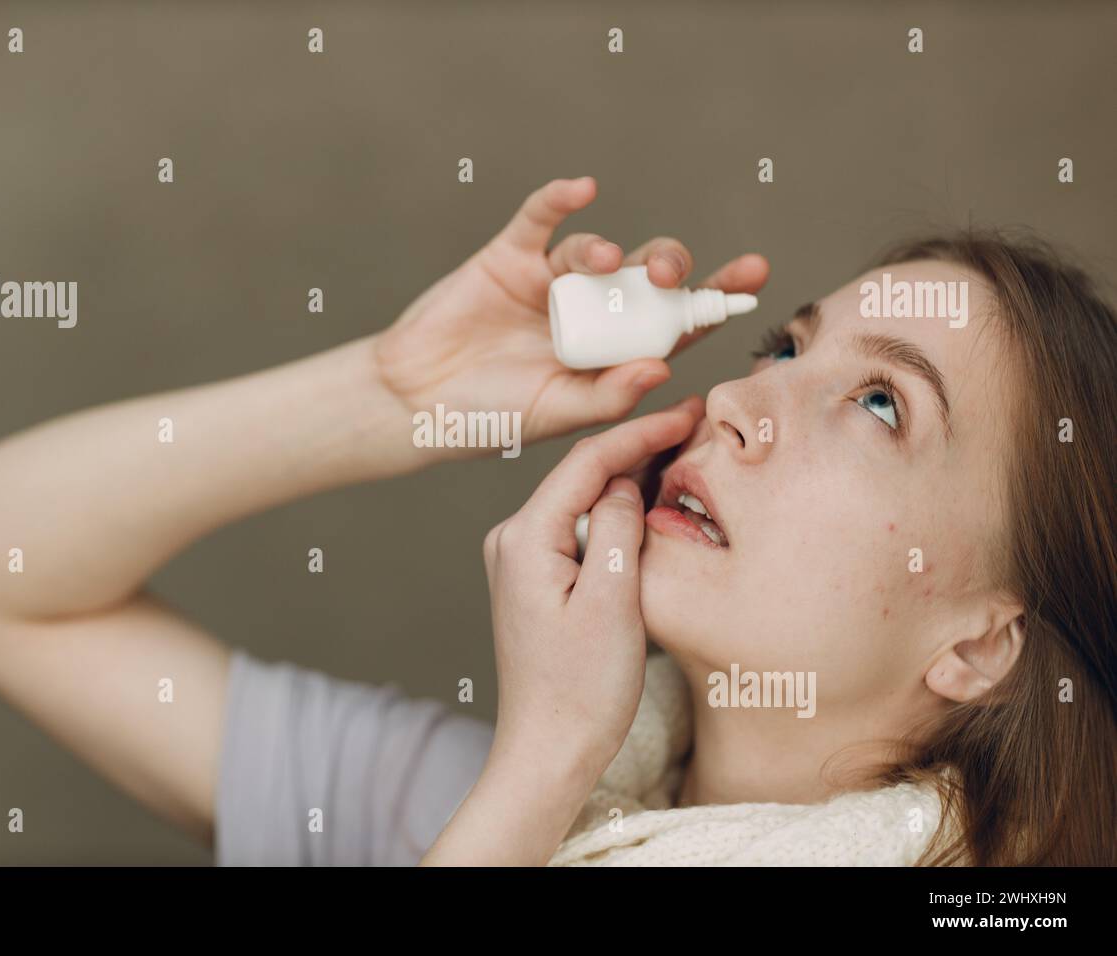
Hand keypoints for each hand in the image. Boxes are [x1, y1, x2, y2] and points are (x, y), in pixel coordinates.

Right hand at [373, 177, 766, 456]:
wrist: (415, 400)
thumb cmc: (488, 416)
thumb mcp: (557, 414)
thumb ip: (609, 395)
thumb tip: (666, 368)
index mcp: (611, 353)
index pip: (674, 323)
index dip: (712, 299)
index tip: (751, 279)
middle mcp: (590, 312)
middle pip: (646, 278)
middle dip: (669, 270)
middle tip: (669, 277)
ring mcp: (550, 282)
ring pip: (598, 250)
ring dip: (610, 250)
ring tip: (604, 263)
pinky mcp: (510, 256)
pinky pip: (542, 218)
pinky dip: (560, 200)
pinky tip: (581, 191)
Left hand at [482, 395, 706, 775]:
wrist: (548, 750)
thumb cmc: (580, 690)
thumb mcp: (614, 602)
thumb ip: (619, 529)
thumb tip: (624, 481)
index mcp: (525, 538)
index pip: (588, 462)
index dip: (641, 431)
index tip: (688, 409)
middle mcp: (513, 540)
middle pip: (582, 475)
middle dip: (638, 449)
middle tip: (694, 425)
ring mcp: (521, 560)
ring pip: (583, 501)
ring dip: (628, 482)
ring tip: (681, 456)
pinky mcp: (536, 579)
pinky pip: (579, 530)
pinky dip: (615, 517)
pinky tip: (647, 507)